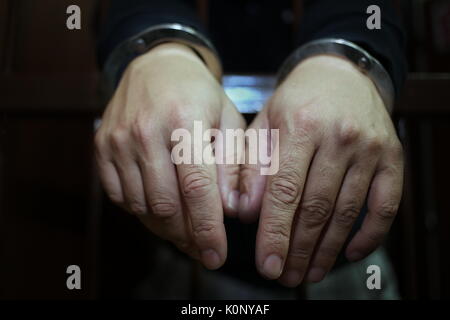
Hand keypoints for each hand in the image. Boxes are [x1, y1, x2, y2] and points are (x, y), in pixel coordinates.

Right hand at [95, 43, 244, 268]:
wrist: (155, 65)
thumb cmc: (199, 94)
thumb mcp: (228, 120)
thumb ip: (234, 164)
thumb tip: (232, 210)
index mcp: (185, 121)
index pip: (196, 188)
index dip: (207, 229)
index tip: (217, 256)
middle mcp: (146, 131)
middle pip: (166, 205)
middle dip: (187, 235)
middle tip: (204, 246)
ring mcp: (118, 140)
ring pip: (141, 206)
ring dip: (165, 226)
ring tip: (186, 228)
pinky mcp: (101, 147)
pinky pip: (119, 196)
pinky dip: (142, 210)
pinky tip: (160, 206)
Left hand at [239, 55, 402, 285]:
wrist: (341, 72)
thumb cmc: (296, 101)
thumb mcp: (265, 123)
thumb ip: (252, 166)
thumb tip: (244, 213)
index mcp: (300, 125)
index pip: (285, 191)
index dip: (275, 232)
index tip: (267, 264)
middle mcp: (339, 137)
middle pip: (316, 207)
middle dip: (299, 248)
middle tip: (286, 276)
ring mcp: (370, 148)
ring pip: (348, 211)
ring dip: (328, 249)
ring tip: (310, 272)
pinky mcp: (392, 157)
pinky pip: (385, 205)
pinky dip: (370, 234)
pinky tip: (350, 253)